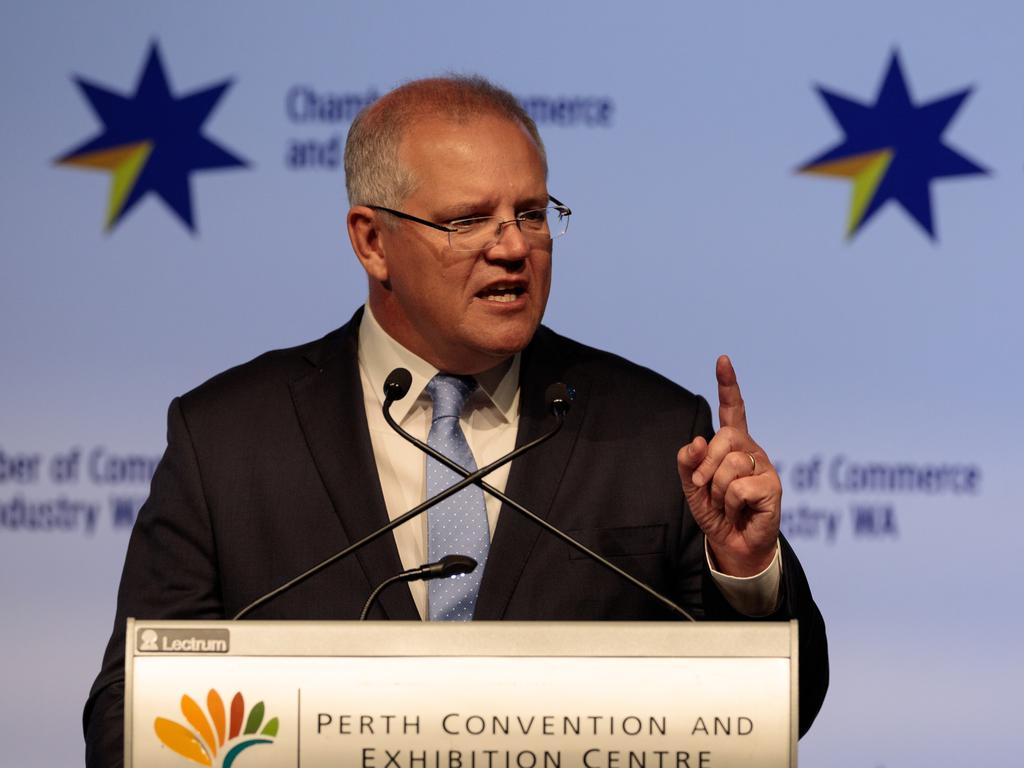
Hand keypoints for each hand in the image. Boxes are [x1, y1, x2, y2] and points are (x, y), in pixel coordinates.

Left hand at [677, 355, 780, 576]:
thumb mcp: (692, 485)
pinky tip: (739, 511)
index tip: (723, 360)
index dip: (728, 385)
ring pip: (730, 465)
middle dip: (707, 465)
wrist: (731, 543)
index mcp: (732, 444)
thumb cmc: (715, 511)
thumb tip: (697, 442)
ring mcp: (764, 466)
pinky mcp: (773, 488)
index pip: (732, 409)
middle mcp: (751, 449)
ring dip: (718, 491)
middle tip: (705, 487)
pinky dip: (731, 504)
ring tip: (725, 504)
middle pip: (724, 438)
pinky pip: (740, 488)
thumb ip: (688, 463)